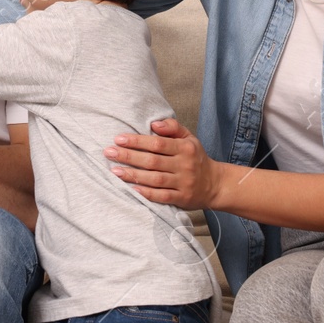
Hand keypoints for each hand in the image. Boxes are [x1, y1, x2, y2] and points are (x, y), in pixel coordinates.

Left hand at [104, 118, 225, 209]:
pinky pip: (162, 196)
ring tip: (114, 171)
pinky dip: (146, 193)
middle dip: (129, 156)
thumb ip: (172, 128)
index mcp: (185, 148)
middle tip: (109, 153)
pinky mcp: (182, 198)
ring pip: (155, 179)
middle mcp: (184, 165)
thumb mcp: (189, 138)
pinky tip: (131, 189)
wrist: (215, 184)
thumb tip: (154, 124)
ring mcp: (183, 183)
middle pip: (152, 161)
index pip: (157, 143)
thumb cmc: (196, 158)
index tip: (118, 139)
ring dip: (133, 175)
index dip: (137, 141)